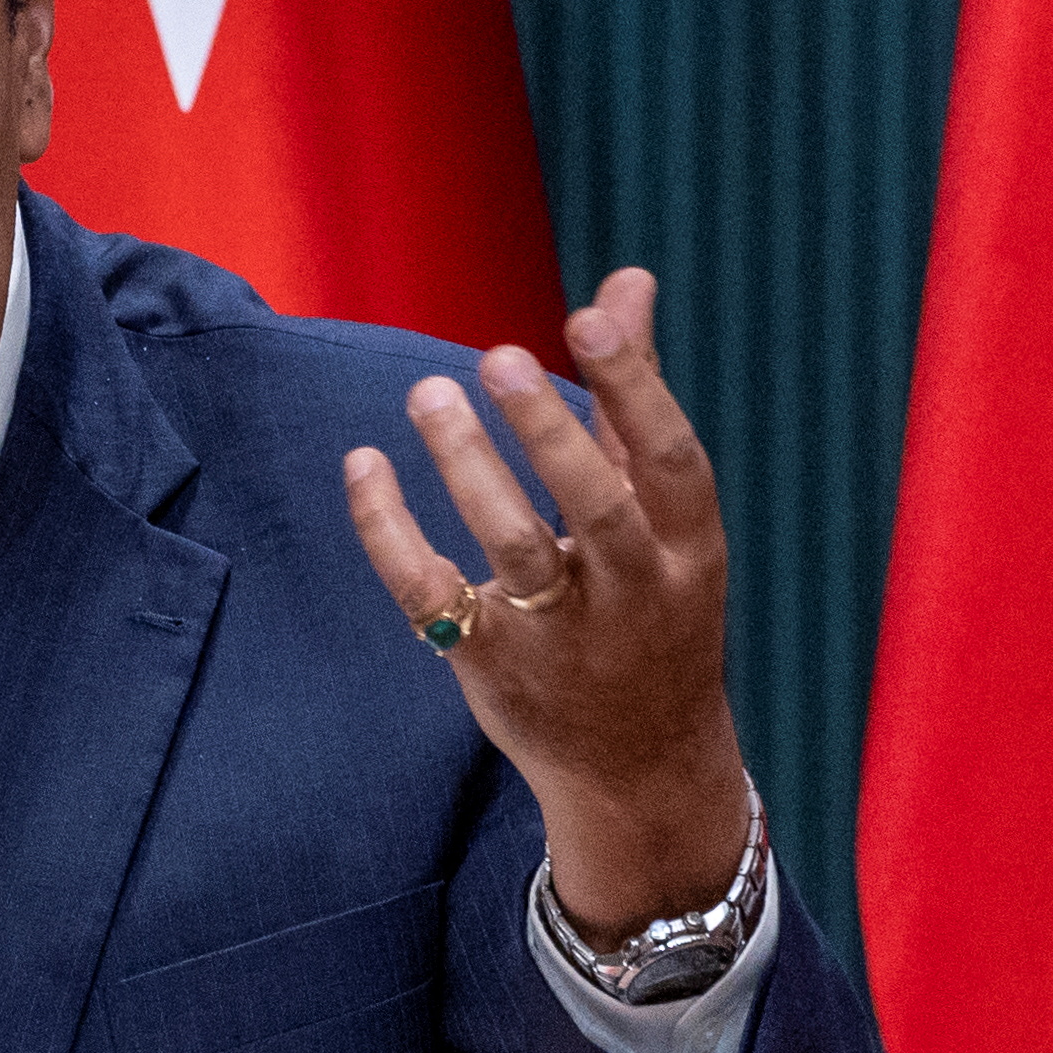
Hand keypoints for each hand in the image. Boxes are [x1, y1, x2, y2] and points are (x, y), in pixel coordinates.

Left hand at [340, 268, 747, 942]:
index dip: (635, 387)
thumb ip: (634, 397)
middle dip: (548, 432)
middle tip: (496, 356)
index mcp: (689, 552)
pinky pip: (433, 595)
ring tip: (428, 393)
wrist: (640, 769)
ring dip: (468, 470)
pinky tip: (364, 465)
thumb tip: (625, 282)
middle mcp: (633, 596)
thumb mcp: (664, 517)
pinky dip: (391, 532)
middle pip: (596, 509)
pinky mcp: (492, 665)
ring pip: (514, 551)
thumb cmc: (651, 612)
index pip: (673, 461)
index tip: (588, 317)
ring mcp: (562, 639)